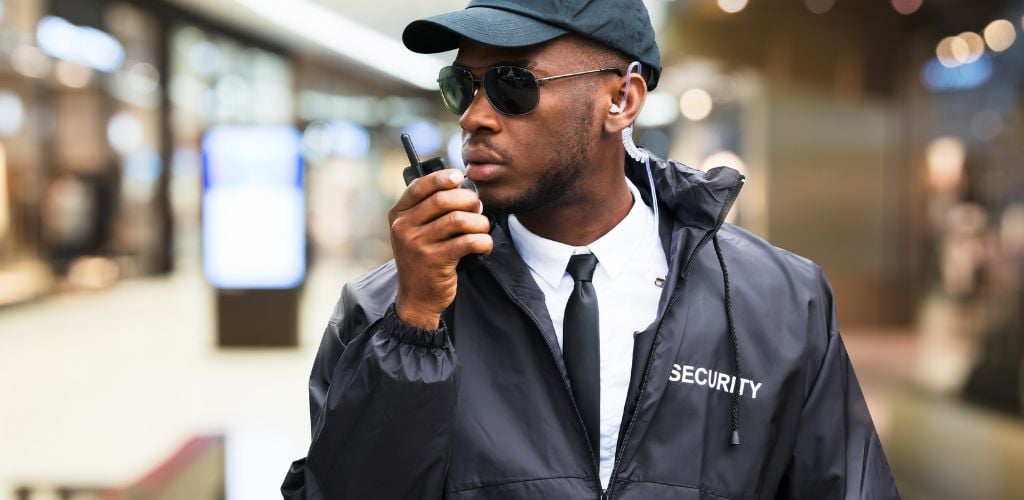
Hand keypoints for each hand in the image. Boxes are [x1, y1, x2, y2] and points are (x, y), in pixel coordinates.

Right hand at [388, 169, 492, 328]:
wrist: (417, 298)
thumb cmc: (423, 260)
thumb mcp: (414, 233)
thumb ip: (428, 211)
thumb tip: (462, 189)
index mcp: (398, 215)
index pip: (419, 187)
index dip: (441, 178)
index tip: (459, 177)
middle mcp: (404, 227)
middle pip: (443, 200)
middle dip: (467, 200)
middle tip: (478, 208)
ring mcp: (418, 244)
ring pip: (458, 219)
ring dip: (479, 221)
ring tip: (483, 228)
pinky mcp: (435, 260)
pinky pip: (468, 241)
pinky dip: (483, 241)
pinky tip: (484, 245)